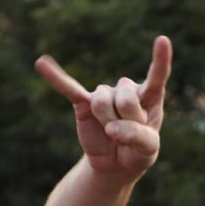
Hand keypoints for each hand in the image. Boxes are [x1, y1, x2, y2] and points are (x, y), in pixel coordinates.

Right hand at [35, 36, 172, 184]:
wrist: (115, 165)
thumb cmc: (137, 153)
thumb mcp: (148, 150)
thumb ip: (137, 137)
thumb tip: (111, 128)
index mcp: (150, 97)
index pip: (156, 77)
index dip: (160, 60)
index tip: (163, 40)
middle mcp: (127, 90)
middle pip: (127, 98)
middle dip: (128, 121)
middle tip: (128, 134)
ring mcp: (105, 95)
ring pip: (104, 102)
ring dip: (109, 122)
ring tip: (114, 133)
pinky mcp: (84, 103)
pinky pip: (69, 89)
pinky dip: (56, 78)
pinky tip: (41, 64)